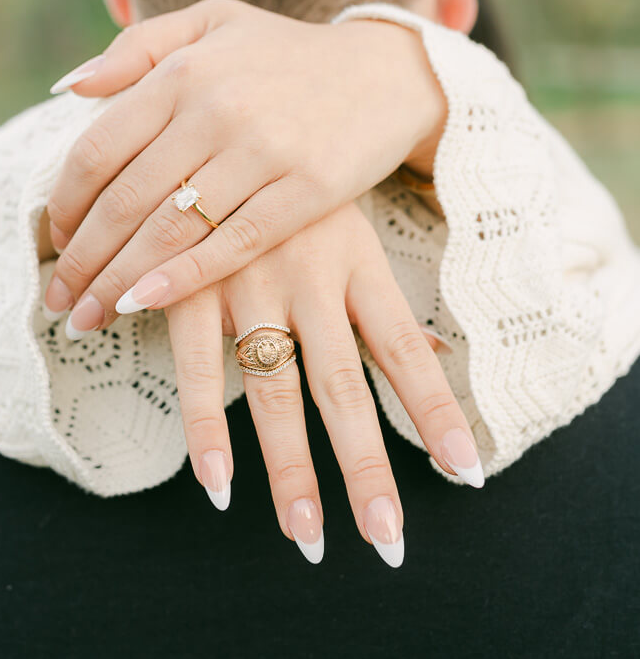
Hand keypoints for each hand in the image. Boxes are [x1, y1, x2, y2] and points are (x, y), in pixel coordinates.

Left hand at [44, 0, 446, 331]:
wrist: (385, 72)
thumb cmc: (285, 54)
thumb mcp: (211, 23)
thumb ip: (137, 47)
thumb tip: (69, 90)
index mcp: (183, 71)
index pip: (97, 148)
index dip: (66, 203)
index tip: (55, 240)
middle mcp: (216, 109)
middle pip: (125, 200)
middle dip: (82, 259)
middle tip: (58, 298)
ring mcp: (264, 150)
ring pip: (171, 229)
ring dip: (119, 281)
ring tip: (88, 317)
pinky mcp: (308, 189)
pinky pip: (234, 242)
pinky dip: (184, 278)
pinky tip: (146, 304)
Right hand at [164, 203, 482, 567]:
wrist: (219, 117)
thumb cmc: (297, 187)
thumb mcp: (350, 230)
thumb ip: (381, 301)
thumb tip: (438, 355)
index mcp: (357, 262)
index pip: (405, 352)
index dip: (436, 413)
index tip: (469, 474)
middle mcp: (309, 278)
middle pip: (344, 388)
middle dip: (366, 468)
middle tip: (387, 541)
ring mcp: (248, 282)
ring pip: (274, 389)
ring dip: (291, 468)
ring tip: (307, 535)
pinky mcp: (190, 285)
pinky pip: (199, 367)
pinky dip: (208, 428)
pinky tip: (219, 484)